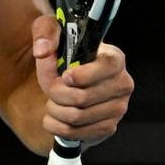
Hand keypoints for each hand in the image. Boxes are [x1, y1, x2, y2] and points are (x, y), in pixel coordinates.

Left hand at [32, 15, 133, 147]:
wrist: (65, 81)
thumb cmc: (62, 54)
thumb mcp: (51, 32)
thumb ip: (45, 32)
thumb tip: (42, 50)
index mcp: (114, 58)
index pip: (107, 67)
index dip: (83, 75)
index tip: (65, 76)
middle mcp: (122, 83)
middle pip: (83, 97)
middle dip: (57, 94)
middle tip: (50, 88)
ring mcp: (118, 108)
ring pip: (77, 116)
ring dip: (55, 110)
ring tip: (52, 101)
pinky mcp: (108, 127)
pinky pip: (77, 133)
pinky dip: (57, 126)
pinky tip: (54, 117)